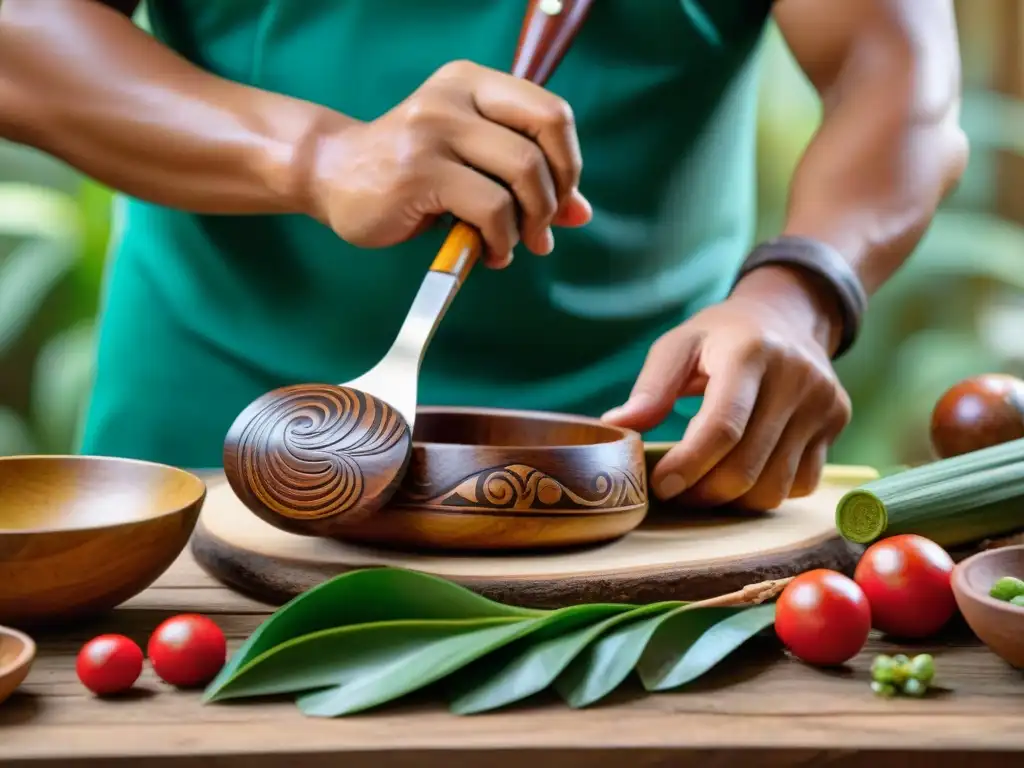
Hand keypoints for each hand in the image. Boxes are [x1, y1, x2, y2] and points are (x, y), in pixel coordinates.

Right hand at [303, 60, 592, 267]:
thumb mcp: (472, 162)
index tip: (559, 200)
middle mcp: (455, 97)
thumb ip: (526, 178)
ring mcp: (434, 131)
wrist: (332, 176)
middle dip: (553, 199)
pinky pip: (490, 209)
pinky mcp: (419, 172)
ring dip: (529, 224)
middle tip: (542, 231)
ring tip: (512, 245)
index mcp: (474, 83)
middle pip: (542, 145)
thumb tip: (581, 213)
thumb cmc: (410, 172)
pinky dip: (501, 240)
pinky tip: (489, 252)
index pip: (551, 114)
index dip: (569, 164)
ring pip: (521, 175)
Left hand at [602, 266, 852, 509]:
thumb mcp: (679, 344)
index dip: (689, 465)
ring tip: (705, 485)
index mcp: (750, 352)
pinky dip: (767, 492)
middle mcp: (796, 377)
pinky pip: (801, 484)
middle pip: (747, 466)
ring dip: (733, 500)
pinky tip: (743, 473)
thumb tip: (618, 426)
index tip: (660, 485)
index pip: (723, 427)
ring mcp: (824, 402)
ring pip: (775, 486)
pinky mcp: (838, 423)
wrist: (788, 316)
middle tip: (676, 491)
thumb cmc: (721, 335)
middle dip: (703, 491)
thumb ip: (650, 387)